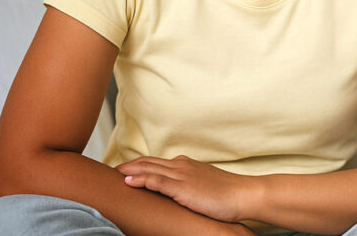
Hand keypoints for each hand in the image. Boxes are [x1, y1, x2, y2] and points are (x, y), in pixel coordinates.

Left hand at [117, 155, 256, 222]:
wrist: (243, 195)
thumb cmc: (229, 194)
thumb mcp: (207, 186)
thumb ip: (192, 185)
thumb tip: (184, 193)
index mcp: (188, 165)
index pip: (158, 162)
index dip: (140, 164)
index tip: (127, 169)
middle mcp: (182, 166)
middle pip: (149, 162)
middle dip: (130, 165)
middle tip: (112, 170)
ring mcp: (182, 176)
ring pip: (149, 168)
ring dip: (129, 170)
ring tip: (113, 173)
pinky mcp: (182, 188)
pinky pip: (156, 181)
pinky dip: (140, 179)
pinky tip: (127, 181)